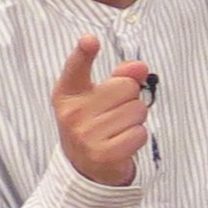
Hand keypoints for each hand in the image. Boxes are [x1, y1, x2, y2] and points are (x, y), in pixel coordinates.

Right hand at [53, 37, 150, 187]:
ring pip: (137, 110)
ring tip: (117, 129)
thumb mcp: (100, 96)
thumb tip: (140, 67)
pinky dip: (137, 137)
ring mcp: (86, 134)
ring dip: (135, 120)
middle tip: (114, 113)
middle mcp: (73, 112)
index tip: (90, 40)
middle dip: (130, 98)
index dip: (84, 52)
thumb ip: (120, 76)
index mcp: (68, 93)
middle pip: (126, 87)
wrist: (85, 166)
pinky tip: (122, 143)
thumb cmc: (95, 122)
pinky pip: (140, 133)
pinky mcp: (103, 153)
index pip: (76, 68)